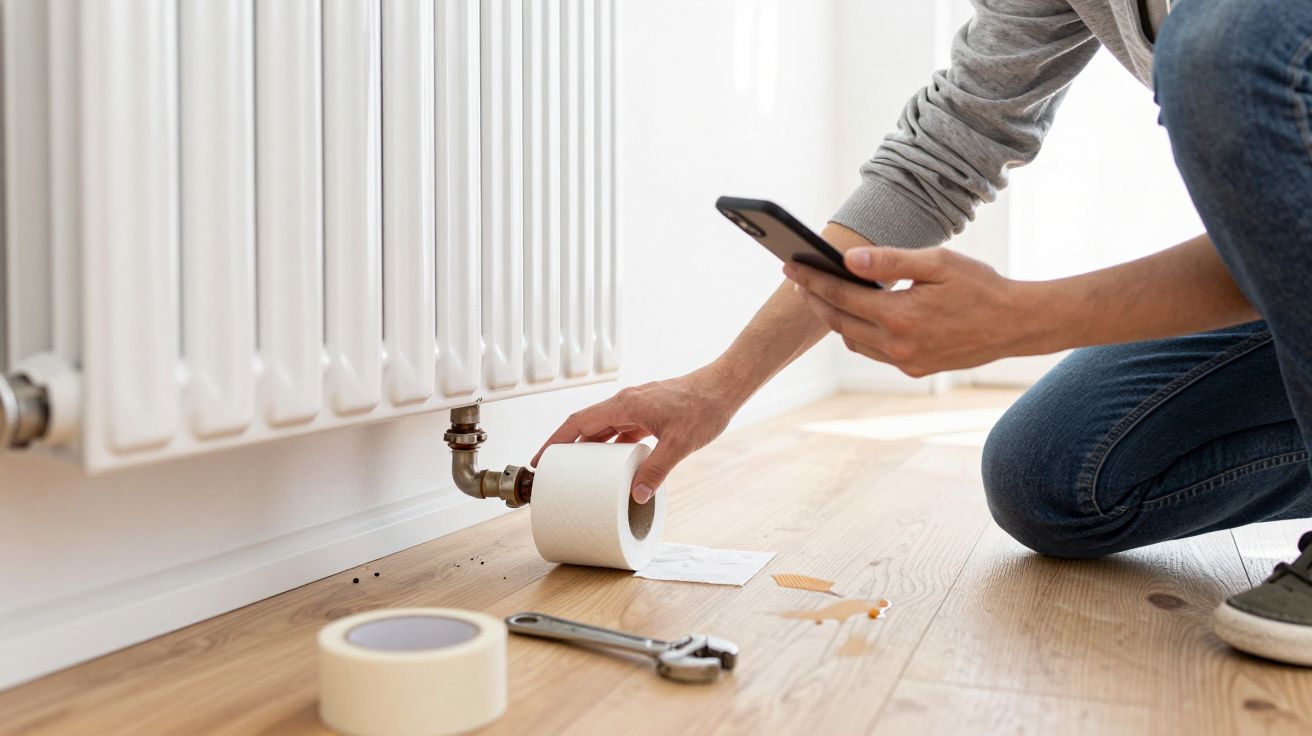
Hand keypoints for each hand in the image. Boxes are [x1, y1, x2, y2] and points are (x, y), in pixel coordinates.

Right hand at [532, 365, 737, 503]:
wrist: (725, 387)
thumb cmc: (704, 407)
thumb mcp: (679, 444)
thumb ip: (657, 470)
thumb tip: (637, 496)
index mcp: (625, 406)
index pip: (578, 422)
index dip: (555, 441)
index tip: (539, 458)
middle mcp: (626, 403)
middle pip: (586, 425)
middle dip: (566, 447)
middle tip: (553, 471)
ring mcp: (637, 407)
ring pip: (603, 428)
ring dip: (589, 447)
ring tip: (578, 472)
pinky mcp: (649, 412)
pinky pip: (621, 430)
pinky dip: (612, 446)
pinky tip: (613, 464)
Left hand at [784, 246, 1045, 376]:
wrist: (1016, 324)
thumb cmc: (980, 286)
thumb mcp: (937, 263)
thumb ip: (891, 260)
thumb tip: (849, 259)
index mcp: (900, 315)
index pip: (840, 296)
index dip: (811, 280)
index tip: (789, 265)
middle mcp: (897, 344)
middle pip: (838, 321)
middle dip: (815, 299)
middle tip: (798, 279)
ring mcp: (905, 361)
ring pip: (853, 340)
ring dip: (835, 318)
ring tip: (823, 294)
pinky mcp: (915, 368)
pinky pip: (874, 351)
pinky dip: (860, 332)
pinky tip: (858, 314)